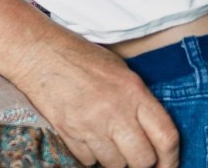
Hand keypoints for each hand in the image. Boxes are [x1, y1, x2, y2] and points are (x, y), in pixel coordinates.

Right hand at [7, 32, 178, 167]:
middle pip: (142, 160)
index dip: (171, 159)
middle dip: (141, 162)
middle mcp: (115, 111)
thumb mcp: (118, 69)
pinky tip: (85, 136)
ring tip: (105, 140)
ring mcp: (90, 124)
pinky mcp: (68, 132)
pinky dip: (89, 155)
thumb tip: (151, 132)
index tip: (167, 165)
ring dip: (113, 159)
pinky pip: (88, 160)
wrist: (36, 51)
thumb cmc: (78, 55)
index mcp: (133, 91)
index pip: (166, 137)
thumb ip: (137, 100)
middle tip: (133, 154)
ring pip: (115, 164)